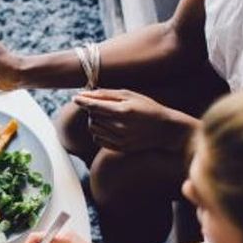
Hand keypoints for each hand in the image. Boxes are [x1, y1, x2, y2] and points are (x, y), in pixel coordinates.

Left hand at [72, 89, 194, 152]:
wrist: (166, 130)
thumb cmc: (148, 108)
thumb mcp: (131, 95)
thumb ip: (108, 94)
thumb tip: (86, 93)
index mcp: (124, 111)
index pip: (95, 106)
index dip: (82, 101)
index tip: (75, 97)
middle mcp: (121, 127)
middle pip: (92, 117)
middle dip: (92, 109)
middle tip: (102, 105)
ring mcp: (121, 139)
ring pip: (93, 129)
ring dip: (95, 121)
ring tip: (107, 116)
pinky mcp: (120, 148)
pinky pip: (98, 140)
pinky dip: (99, 132)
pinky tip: (109, 127)